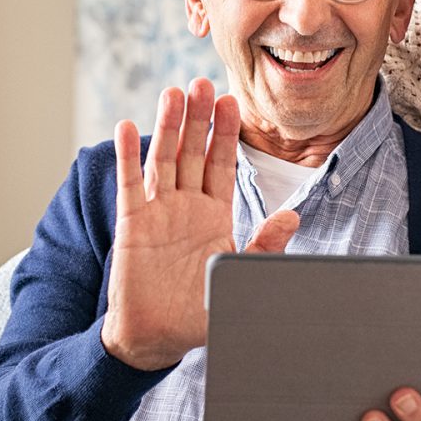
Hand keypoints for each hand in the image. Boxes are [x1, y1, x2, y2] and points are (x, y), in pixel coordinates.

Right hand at [102, 79, 298, 370]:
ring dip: (168, 127)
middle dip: (200, 118)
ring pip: (164, 159)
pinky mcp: (132, 223)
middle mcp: (186, 205)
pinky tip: (127, 128)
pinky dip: (129, 156)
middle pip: (193, 152)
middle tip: (203, 83)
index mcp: (215, 214)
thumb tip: (292, 215)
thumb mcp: (238, 274)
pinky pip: (130, 184)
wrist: (157, 337)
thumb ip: (264, 244)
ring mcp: (158, 211)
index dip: (227, 133)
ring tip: (172, 93)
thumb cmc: (199, 310)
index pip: (222, 164)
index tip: (233, 101)